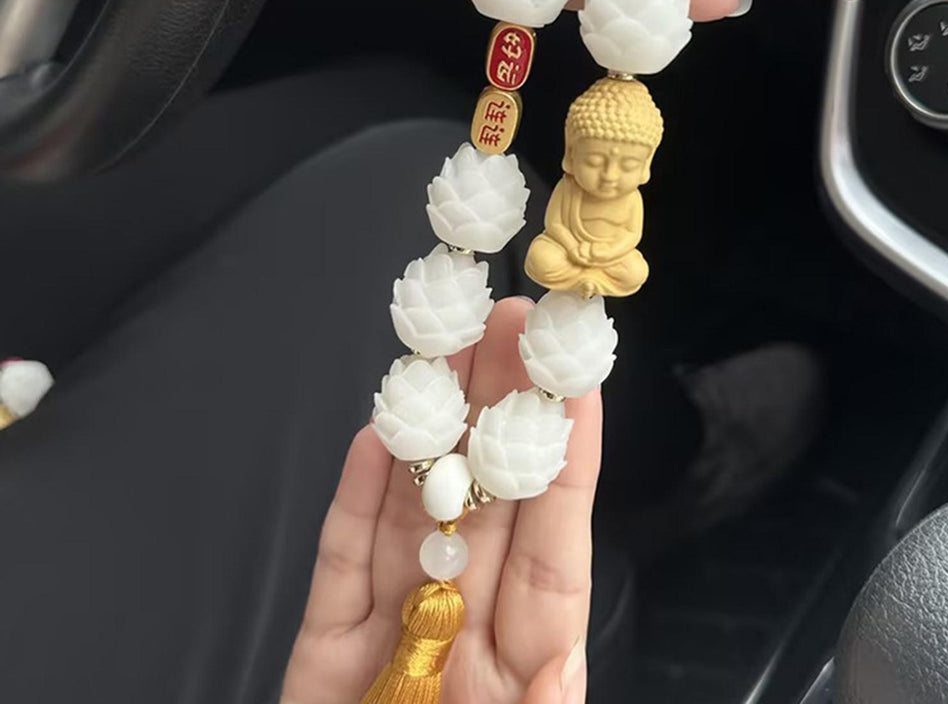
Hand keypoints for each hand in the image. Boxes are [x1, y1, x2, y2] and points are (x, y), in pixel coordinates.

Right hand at [281, 299, 599, 703]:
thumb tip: (527, 663)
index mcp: (531, 676)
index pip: (557, 547)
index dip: (567, 460)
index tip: (577, 379)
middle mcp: (466, 643)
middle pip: (485, 510)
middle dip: (496, 415)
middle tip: (506, 327)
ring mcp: (391, 644)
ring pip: (412, 518)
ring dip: (427, 433)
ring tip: (441, 353)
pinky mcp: (320, 659)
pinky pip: (338, 569)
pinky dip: (352, 502)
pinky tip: (372, 436)